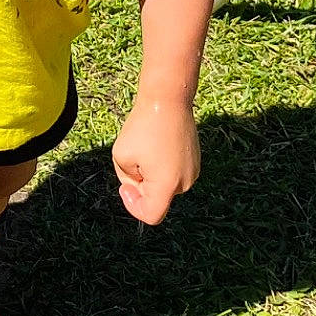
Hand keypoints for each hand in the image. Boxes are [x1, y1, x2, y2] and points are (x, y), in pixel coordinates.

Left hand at [110, 96, 199, 224]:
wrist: (167, 100)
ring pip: (164, 186)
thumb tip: (139, 185)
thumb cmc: (142, 127)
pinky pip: (173, 173)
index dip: (133, 207)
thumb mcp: (121, 156)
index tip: (124, 187)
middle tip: (133, 158)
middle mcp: (185, 182)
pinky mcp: (195, 161)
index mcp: (167, 185)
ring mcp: (193, 172)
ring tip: (147, 148)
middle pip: (156, 199)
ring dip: (150, 174)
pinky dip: (161, 165)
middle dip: (140, 185)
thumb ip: (128, 179)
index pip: (151, 215)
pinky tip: (157, 144)